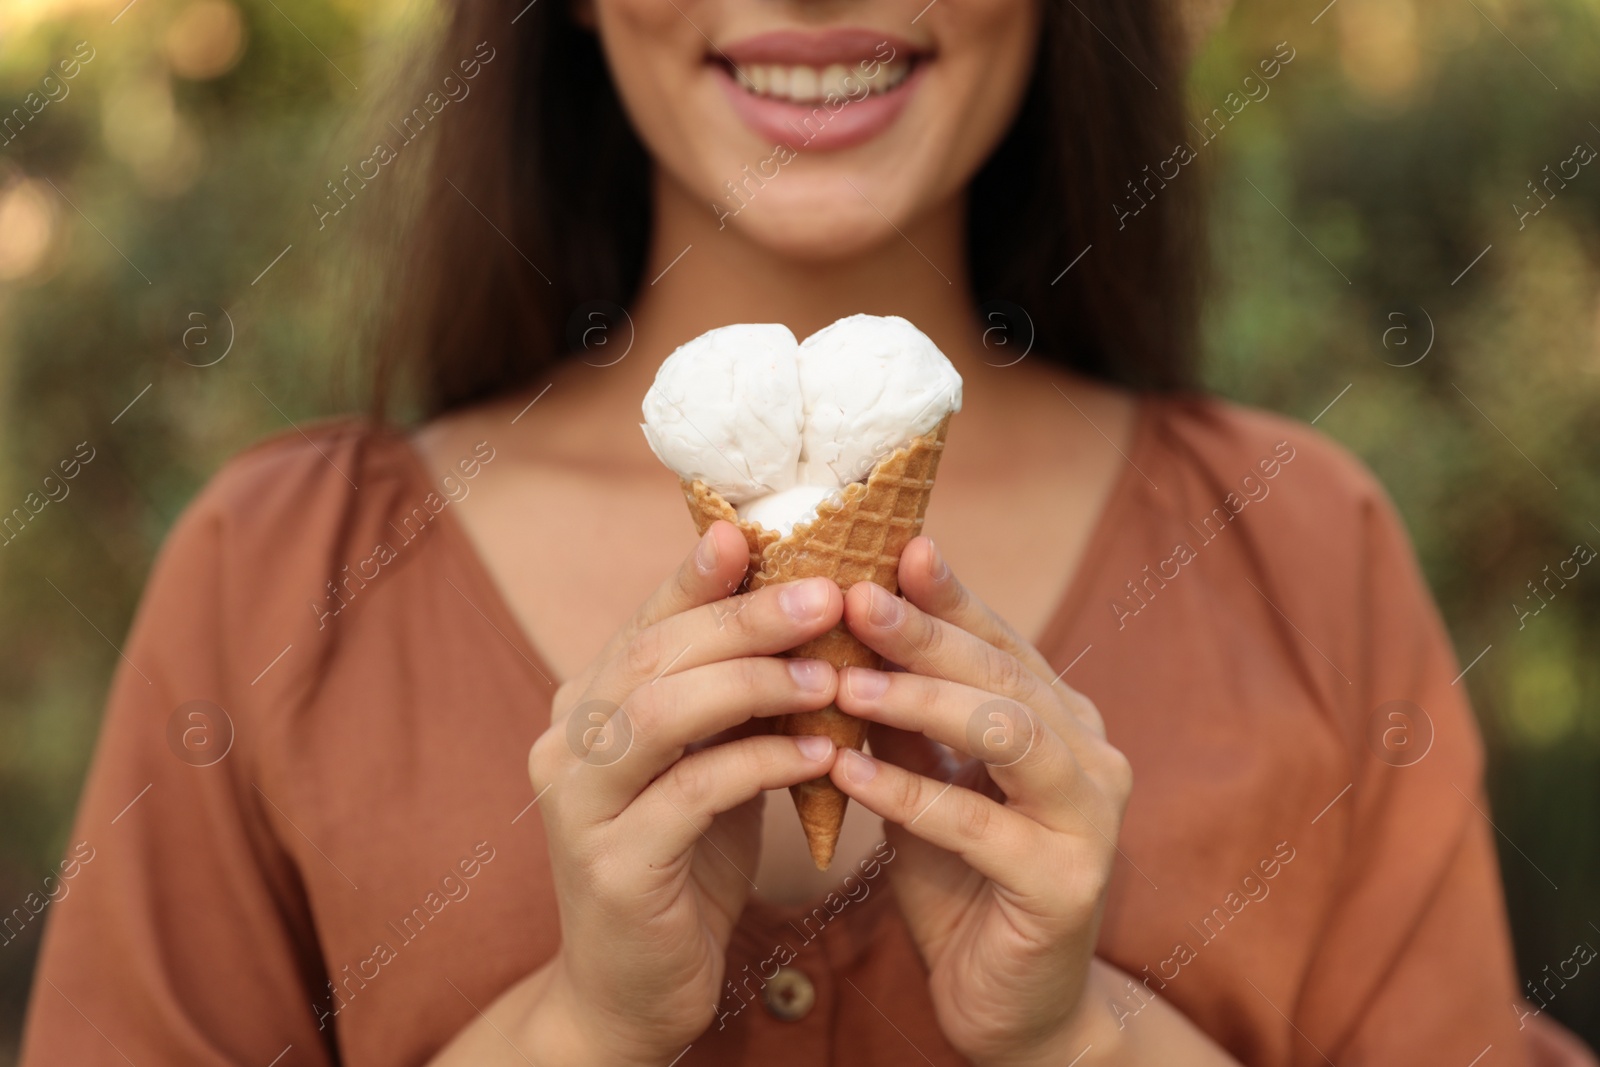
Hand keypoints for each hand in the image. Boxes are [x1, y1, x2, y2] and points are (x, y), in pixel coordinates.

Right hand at [524, 520, 844, 1064]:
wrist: (632, 990)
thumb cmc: (687, 863)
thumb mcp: (710, 762)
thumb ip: (735, 696)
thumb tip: (812, 612)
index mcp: (588, 704)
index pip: (647, 619)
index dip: (699, 574)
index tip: (754, 532)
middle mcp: (569, 741)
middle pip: (653, 652)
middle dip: (745, 617)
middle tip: (826, 594)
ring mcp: (580, 804)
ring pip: (662, 711)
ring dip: (755, 682)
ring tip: (832, 676)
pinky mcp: (613, 866)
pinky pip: (691, 794)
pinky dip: (761, 764)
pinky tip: (821, 757)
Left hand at [827, 536, 1132, 1066]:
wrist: (1007, 1007)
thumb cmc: (962, 883)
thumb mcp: (925, 782)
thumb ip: (902, 717)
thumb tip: (842, 630)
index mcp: (1059, 720)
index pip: (1000, 639)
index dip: (948, 593)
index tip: (892, 544)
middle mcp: (1090, 756)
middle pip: (1004, 674)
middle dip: (926, 632)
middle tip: (854, 596)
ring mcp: (1090, 821)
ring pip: (1008, 734)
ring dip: (921, 702)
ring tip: (844, 683)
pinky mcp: (1067, 885)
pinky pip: (980, 825)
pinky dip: (910, 794)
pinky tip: (846, 774)